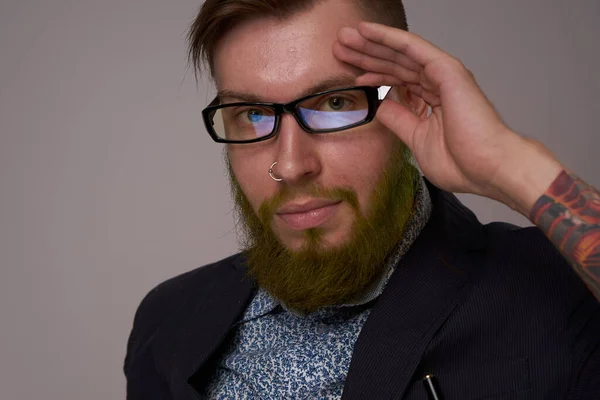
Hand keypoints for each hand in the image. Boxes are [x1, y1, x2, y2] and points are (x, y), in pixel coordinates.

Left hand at [333, 22, 559, 208]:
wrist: (488, 169)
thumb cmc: (462, 163)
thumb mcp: (416, 140)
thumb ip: (399, 119)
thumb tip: (381, 104)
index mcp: (433, 101)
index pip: (397, 81)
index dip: (374, 74)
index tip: (350, 73)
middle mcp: (438, 84)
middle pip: (395, 64)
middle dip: (366, 55)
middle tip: (340, 46)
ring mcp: (443, 75)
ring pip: (400, 53)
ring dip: (372, 44)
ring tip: (346, 36)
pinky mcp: (447, 70)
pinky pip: (413, 48)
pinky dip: (389, 38)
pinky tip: (368, 32)